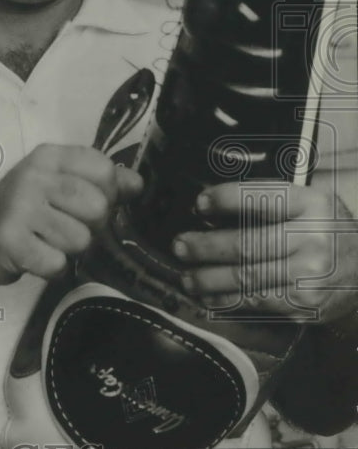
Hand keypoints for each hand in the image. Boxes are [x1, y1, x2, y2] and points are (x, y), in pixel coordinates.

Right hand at [0, 143, 141, 287]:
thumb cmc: (26, 211)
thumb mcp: (59, 185)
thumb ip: (101, 182)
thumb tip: (137, 184)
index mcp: (49, 157)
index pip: (104, 170)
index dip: (108, 194)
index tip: (90, 203)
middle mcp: (33, 175)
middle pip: (97, 207)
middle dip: (90, 228)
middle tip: (67, 229)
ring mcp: (19, 207)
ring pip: (80, 240)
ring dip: (70, 251)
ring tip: (50, 243)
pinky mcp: (10, 240)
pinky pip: (57, 263)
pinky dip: (52, 269)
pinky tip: (37, 257)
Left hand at [174, 180, 357, 321]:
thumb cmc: (323, 231)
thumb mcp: (306, 204)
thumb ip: (266, 201)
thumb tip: (208, 207)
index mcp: (312, 204)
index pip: (262, 198)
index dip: (226, 200)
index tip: (200, 204)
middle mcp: (314, 238)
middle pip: (248, 243)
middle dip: (206, 246)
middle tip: (181, 246)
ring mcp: (311, 275)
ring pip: (247, 277)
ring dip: (208, 278)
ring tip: (187, 276)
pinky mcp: (305, 304)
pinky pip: (256, 302)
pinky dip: (226, 300)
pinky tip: (208, 296)